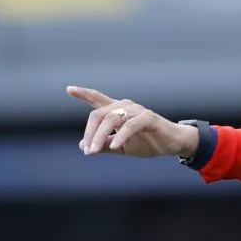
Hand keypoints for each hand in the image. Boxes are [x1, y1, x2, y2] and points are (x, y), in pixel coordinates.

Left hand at [67, 86, 198, 157]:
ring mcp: (137, 110)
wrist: (172, 145)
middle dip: (89, 133)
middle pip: (98, 114)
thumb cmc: (147, 142)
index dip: (83, 93)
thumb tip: (83, 146)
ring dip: (100, 136)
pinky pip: (129, 125)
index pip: (97, 99)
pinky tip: (116, 146)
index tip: (69, 89)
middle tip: (87, 151)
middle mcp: (125, 106)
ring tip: (94, 151)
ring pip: (111, 119)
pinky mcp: (148, 118)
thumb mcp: (121, 147)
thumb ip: (104, 145)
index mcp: (117, 111)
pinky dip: (121, 136)